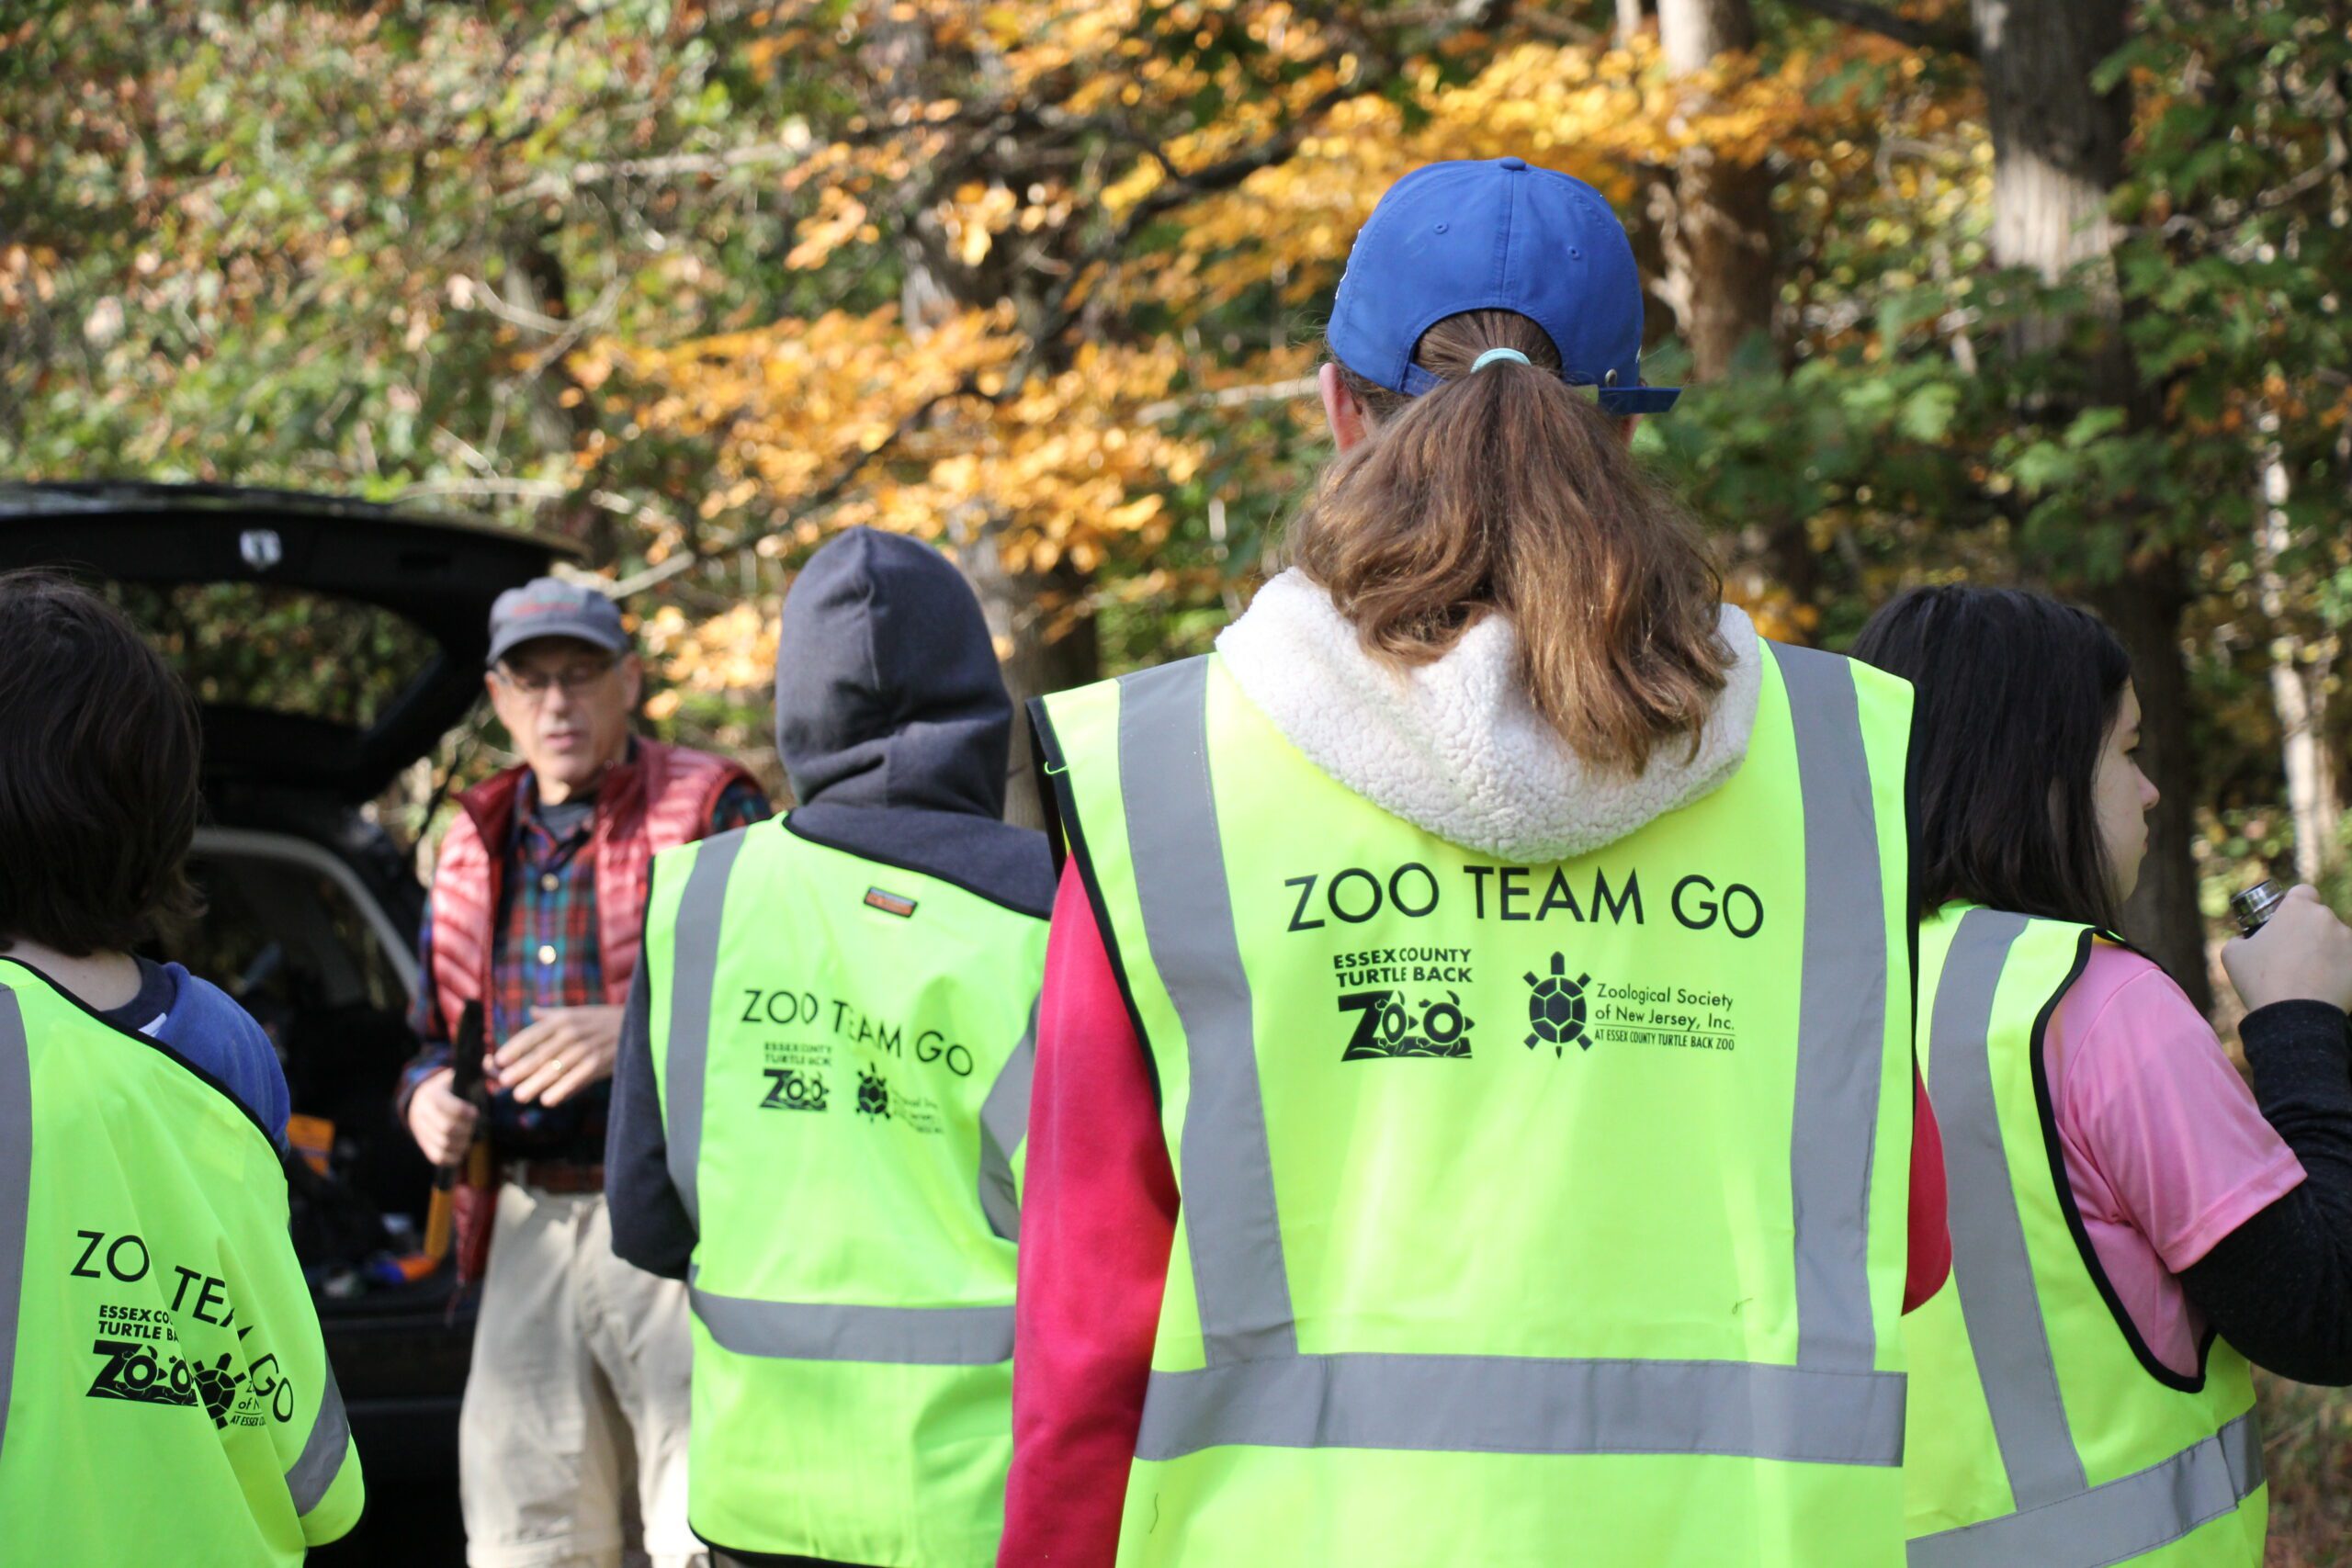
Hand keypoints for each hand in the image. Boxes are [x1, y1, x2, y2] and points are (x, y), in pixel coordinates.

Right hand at [406, 1067, 479, 1165]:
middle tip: (475, 1127)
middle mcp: (422, 1111)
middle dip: (466, 1130)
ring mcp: (420, 1129)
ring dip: (462, 1144)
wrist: (423, 1098)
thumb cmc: (451, 1086)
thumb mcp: (464, 1074)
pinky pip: (437, 1156)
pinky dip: (453, 1157)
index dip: (464, 1112)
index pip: (446, 1105)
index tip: (476, 1112)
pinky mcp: (423, 1143)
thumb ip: (485, 1071)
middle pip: (447, 1128)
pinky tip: (462, 1151)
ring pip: (443, 1144)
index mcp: (432, 1092)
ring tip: (470, 1138)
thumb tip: (499, 1071)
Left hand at [491, 1004, 623, 1106]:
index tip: (498, 1060)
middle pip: (542, 1052)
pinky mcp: (600, 1062)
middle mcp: (572, 1031)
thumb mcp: (578, 1013)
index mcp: (563, 1019)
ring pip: (556, 1067)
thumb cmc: (603, 1021)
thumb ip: (552, 1015)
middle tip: (503, 1081)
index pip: (534, 1033)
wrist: (639, 1024)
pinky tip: (548, 1100)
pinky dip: (562, 1089)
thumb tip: (532, 1011)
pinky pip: (577, 1078)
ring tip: (519, 1095)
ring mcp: (586, 1047)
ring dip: (537, 1082)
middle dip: (521, 1068)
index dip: (515, 1047)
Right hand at [2223, 884, 2351, 1013]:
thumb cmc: (2260, 981)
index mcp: (2296, 908)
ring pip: (2337, 941)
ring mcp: (2348, 941)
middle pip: (2321, 919)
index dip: (2296, 905)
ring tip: (2310, 978)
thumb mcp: (2232, 955)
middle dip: (2311, 933)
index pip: (2303, 892)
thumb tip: (2246, 940)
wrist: (2294, 1016)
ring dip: (2327, 952)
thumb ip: (2241, 938)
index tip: (2288, 923)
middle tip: (2294, 957)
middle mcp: (2326, 918)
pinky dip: (2341, 971)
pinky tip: (2325, 987)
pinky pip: (2348, 963)